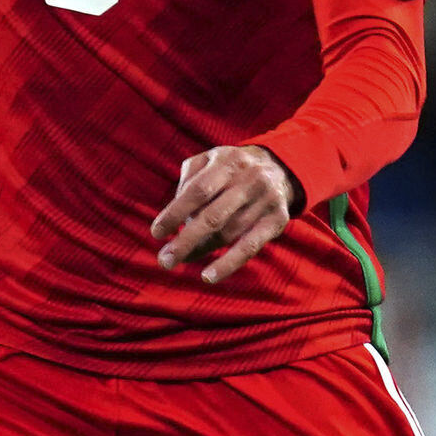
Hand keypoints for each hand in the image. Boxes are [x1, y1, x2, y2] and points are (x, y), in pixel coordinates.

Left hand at [150, 145, 298, 284]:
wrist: (279, 167)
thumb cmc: (230, 169)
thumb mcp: (209, 159)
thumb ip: (189, 179)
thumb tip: (174, 213)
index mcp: (228, 162)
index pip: (198, 190)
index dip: (175, 213)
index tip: (156, 233)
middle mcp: (250, 180)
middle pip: (213, 216)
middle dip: (185, 240)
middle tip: (164, 260)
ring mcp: (266, 200)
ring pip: (228, 233)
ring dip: (201, 250)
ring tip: (179, 260)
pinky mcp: (278, 220)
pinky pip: (250, 247)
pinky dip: (228, 264)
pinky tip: (209, 276)